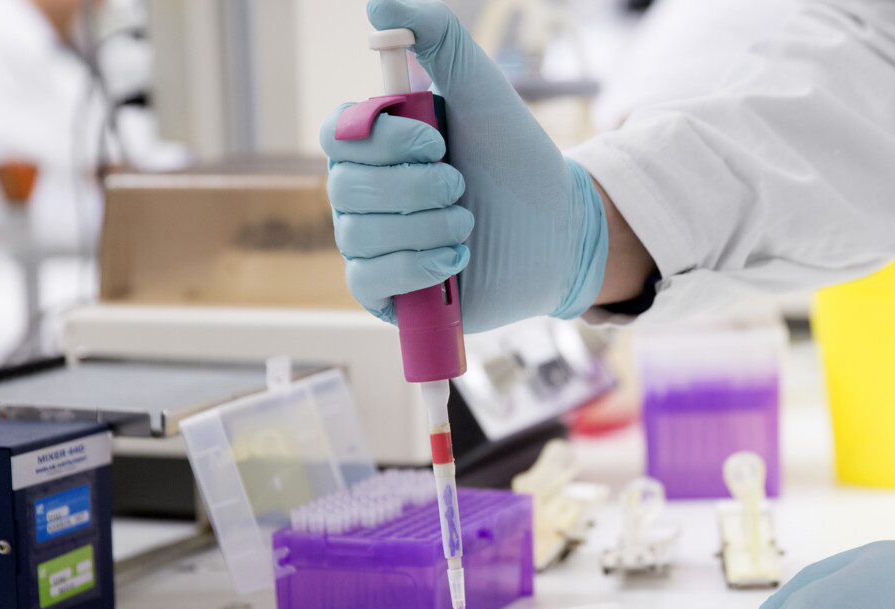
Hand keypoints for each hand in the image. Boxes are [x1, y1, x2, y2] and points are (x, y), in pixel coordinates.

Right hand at [319, 0, 608, 332]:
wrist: (558, 229)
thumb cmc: (517, 159)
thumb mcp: (481, 88)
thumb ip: (438, 38)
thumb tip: (380, 5)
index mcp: (376, 146)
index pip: (336, 136)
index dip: (382, 140)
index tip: (438, 140)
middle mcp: (364, 194)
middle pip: (345, 188)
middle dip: (416, 187)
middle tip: (462, 185)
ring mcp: (373, 245)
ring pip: (360, 235)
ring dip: (427, 226)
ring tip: (468, 222)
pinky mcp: (389, 293)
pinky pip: (370, 280)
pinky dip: (417, 267)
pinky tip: (456, 257)